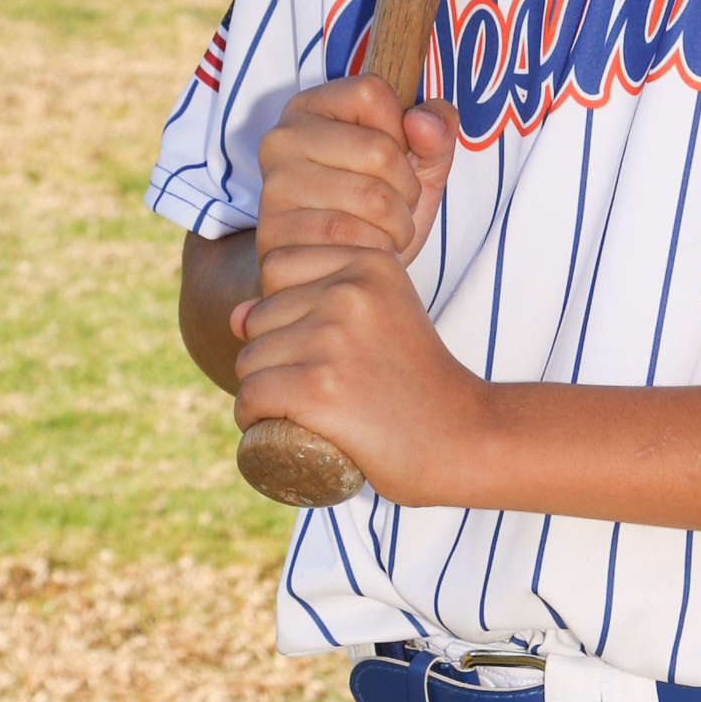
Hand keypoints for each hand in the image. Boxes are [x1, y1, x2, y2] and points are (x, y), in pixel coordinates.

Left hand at [232, 246, 490, 507]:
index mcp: (370, 262)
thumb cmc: (416, 383)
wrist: (464, 439)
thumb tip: (236, 315)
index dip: (285, 309)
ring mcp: (334, 339)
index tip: (321, 343)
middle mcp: (351, 291)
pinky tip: (279, 427)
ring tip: (306, 410)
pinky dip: (253, 419)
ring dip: (262, 390)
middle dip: (271, 355)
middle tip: (320, 386)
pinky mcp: (319, 388)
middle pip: (258, 317)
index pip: (276, 265)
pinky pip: (251, 396)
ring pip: (249, 360)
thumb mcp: (382, 319)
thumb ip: (318, 299)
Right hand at [251, 75, 456, 300]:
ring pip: (372, 199)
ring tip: (386, 233)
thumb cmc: (377, 211)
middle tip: (396, 208)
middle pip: (379, 150)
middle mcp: (282, 139)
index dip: (401, 132)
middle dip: (407, 189)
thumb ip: (437, 134)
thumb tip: (421, 122)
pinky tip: (365, 254)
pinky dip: (377, 253)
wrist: (335, 274)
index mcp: (310, 107)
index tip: (393, 159)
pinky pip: (352, 240)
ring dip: (398, 227)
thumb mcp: (419, 165)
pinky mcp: (275, 235)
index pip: (372, 92)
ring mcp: (275, 187)